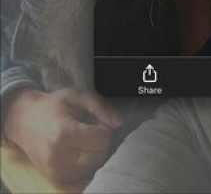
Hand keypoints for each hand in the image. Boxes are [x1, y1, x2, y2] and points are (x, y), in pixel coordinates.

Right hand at [1, 87, 122, 185]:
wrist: (24, 121)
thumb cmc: (53, 106)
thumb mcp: (78, 96)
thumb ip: (101, 107)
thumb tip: (119, 123)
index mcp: (63, 134)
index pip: (102, 140)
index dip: (102, 128)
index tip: (92, 121)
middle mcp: (57, 158)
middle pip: (100, 154)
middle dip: (98, 141)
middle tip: (84, 129)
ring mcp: (55, 172)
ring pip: (93, 165)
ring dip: (91, 151)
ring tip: (77, 138)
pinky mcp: (56, 179)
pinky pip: (84, 173)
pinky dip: (84, 161)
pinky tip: (74, 149)